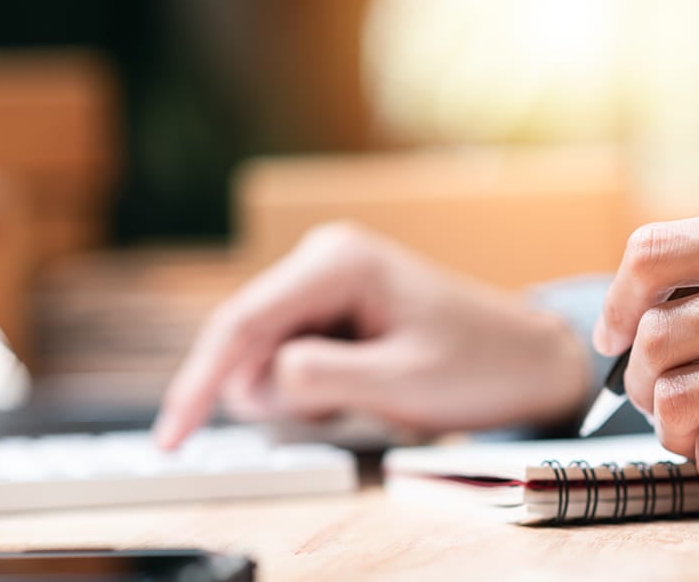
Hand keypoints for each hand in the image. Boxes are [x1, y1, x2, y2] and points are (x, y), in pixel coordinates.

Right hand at [154, 222, 590, 448]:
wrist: (527, 361)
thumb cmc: (477, 367)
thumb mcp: (399, 382)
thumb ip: (319, 380)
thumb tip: (257, 381)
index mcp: (336, 262)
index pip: (240, 324)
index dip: (197, 384)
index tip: (171, 440)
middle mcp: (322, 258)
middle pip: (247, 342)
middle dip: (278, 392)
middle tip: (348, 405)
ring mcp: (326, 280)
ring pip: (265, 356)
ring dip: (301, 394)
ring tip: (368, 391)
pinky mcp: (332, 306)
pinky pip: (291, 357)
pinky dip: (314, 388)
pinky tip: (364, 385)